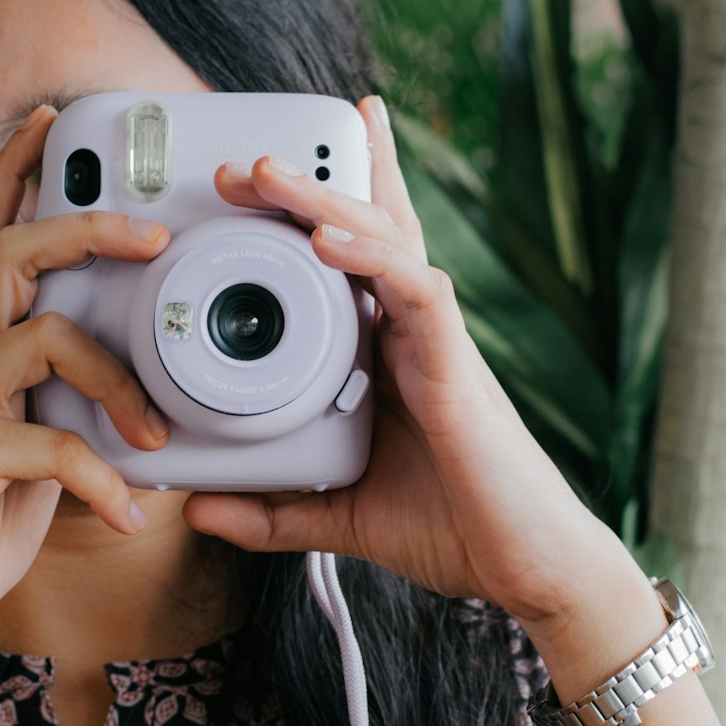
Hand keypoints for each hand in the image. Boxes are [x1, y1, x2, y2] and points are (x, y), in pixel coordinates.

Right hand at [0, 107, 171, 645]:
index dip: (10, 178)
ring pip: (42, 334)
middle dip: (81, 226)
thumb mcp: (33, 444)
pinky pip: (53, 444)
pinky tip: (128, 509)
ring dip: (116, 378)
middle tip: (152, 235)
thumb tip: (133, 382)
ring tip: (151, 432)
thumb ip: (63, 399)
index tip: (46, 126)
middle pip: (7, 254)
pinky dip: (105, 479)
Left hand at [183, 96, 606, 628]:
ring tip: (267, 171)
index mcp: (390, 354)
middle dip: (307, 186)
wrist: (527, 568)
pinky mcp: (457, 369)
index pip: (354, 263)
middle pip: (363, 234)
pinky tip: (327, 240)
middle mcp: (413, 335)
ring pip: (386, 244)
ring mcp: (438, 345)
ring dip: (325, 202)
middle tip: (244, 157)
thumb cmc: (455, 529)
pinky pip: (417, 293)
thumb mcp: (341, 518)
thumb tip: (198, 508)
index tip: (258, 177)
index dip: (318, 210)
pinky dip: (373, 261)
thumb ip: (274, 513)